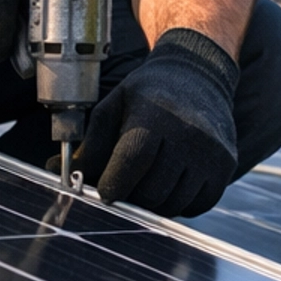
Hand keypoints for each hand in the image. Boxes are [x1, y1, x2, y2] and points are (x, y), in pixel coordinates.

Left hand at [78, 28, 238, 218]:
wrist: (199, 74)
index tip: (106, 192)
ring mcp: (211, 151)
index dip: (112, 186)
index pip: (131, 163)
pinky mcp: (226, 165)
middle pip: (151, 191)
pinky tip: (173, 180)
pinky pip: (197, 205)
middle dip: (132, 196)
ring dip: (155, 202)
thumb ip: (90, 145)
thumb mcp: (114, 108)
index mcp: (155, 114)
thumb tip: (55, 173)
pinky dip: (180, 202)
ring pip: (173, 203)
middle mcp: (188, 132)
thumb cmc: (149, 94)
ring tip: (149, 179)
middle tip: (126, 185)